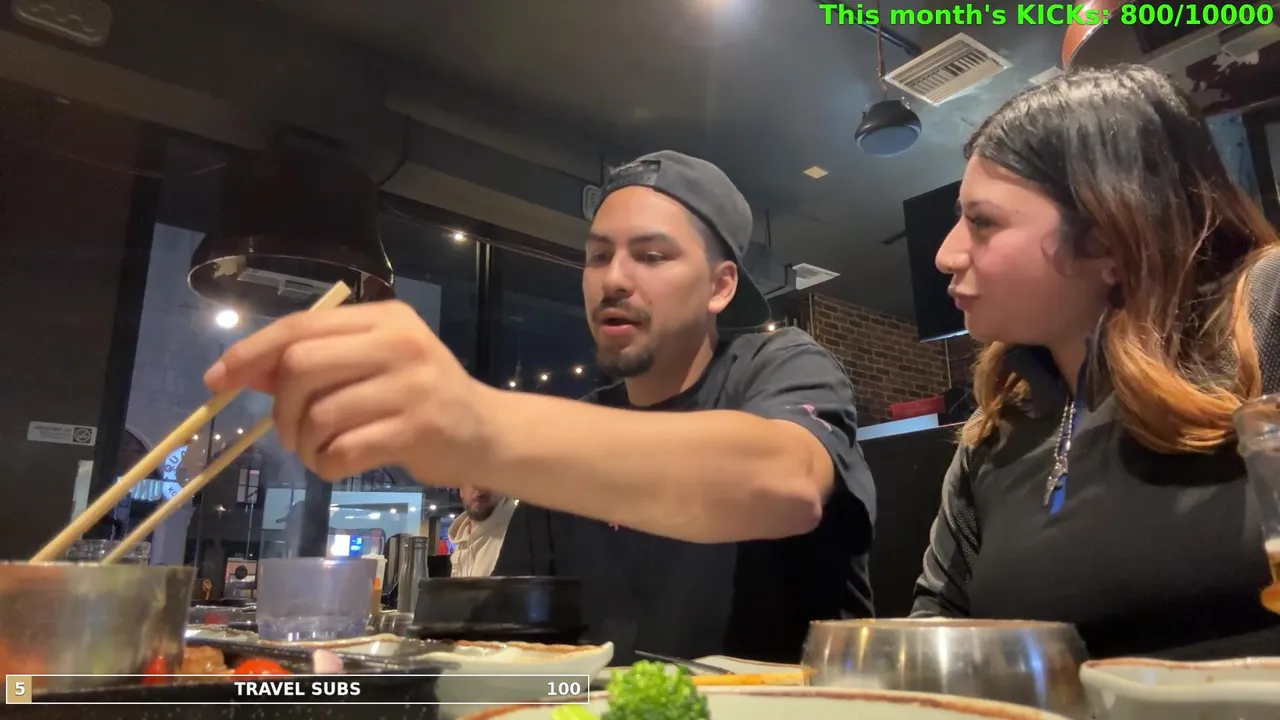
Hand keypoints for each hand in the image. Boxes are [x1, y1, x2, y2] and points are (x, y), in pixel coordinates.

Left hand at [203, 300, 497, 485]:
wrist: (486, 432)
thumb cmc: (421, 398)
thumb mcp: (373, 366)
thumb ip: (319, 362)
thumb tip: (248, 370)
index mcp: (385, 318)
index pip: (301, 327)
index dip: (252, 354)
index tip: (218, 381)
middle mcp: (398, 343)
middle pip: (301, 366)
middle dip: (281, 408)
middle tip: (289, 433)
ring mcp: (410, 386)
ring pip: (320, 414)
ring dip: (304, 444)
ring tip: (317, 454)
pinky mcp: (417, 429)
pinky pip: (344, 450)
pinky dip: (326, 465)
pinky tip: (337, 465)